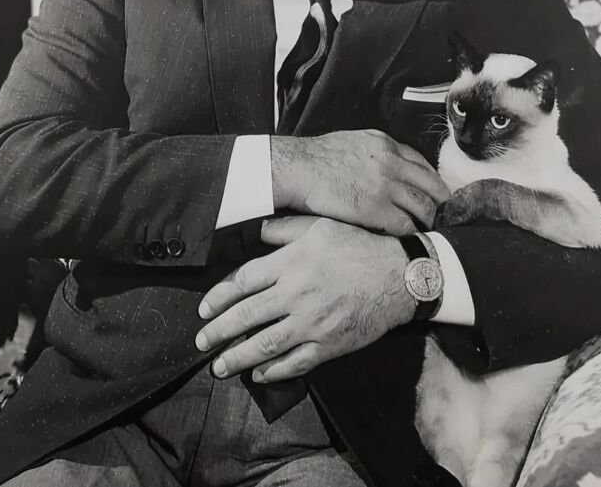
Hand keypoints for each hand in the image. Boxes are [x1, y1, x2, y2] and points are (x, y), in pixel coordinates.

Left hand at [195, 216, 414, 382]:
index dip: (219, 297)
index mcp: (291, 263)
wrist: (399, 275)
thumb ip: (283, 229)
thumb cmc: (359, 245)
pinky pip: (295, 363)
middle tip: (200, 341)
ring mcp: (312, 323)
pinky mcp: (329, 344)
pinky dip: (273, 371)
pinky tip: (259, 373)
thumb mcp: (320, 226)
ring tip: (219, 366)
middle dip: (218, 331)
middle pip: (247, 316)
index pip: (243, 282)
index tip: (204, 308)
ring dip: (237, 357)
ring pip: (265, 344)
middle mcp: (296, 294)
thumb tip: (254, 230)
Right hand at [271, 130, 448, 234]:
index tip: (436, 192)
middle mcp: (392, 163)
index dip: (432, 181)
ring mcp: (386, 186)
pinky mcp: (376, 209)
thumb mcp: (353, 141)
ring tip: (432, 231)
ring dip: (430, 221)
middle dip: (441, 202)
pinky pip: (405, 225)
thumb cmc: (316, 157)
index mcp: (386, 144)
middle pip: (431, 185)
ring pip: (423, 207)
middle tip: (445, 215)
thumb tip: (383, 164)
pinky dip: (411, 234)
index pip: (422, 163)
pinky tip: (411, 240)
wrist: (297, 168)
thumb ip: (374, 152)